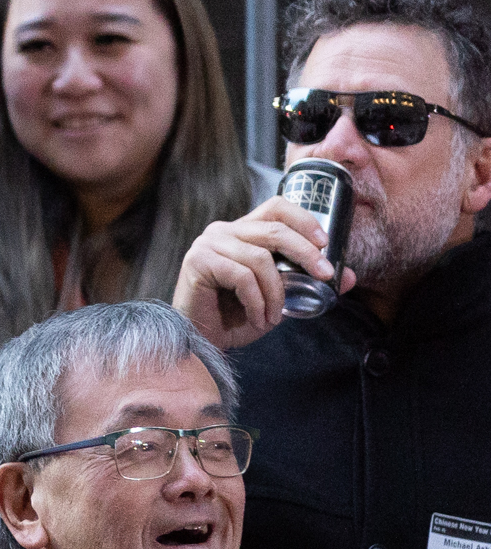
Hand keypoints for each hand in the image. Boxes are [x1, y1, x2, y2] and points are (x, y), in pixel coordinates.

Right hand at [171, 194, 351, 349]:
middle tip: (323, 276)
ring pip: (260, 258)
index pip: (276, 208)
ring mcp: (207, 244)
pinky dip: (257, 301)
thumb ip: (308, 282)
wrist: (202, 340)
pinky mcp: (198, 263)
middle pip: (274, 229)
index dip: (304, 220)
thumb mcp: (281, 296)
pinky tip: (259, 318)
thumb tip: (351, 277)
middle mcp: (222, 231)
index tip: (325, 243)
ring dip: (276, 292)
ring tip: (276, 316)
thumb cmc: (236, 316)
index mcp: (242, 231)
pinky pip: (242, 276)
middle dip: (305, 253)